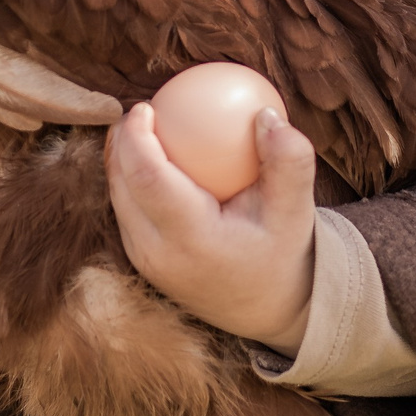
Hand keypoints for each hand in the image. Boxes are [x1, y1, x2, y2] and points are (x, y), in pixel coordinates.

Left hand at [108, 103, 316, 351]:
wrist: (268, 310)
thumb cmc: (283, 253)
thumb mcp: (298, 210)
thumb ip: (288, 160)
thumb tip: (266, 113)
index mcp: (192, 240)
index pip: (148, 179)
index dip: (137, 138)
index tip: (145, 105)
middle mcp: (158, 255)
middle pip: (122, 186)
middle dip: (122, 141)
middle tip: (140, 107)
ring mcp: (145, 262)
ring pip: (118, 198)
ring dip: (122, 159)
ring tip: (140, 125)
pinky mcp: (142, 263)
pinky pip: (126, 210)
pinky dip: (132, 179)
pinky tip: (151, 155)